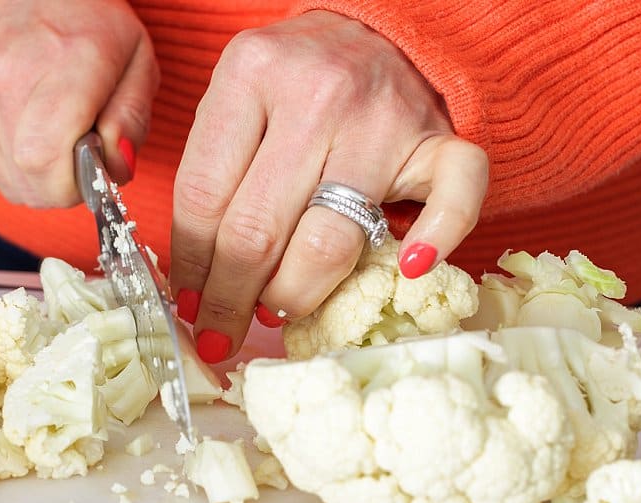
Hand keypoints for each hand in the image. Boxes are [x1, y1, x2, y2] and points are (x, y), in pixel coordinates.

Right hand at [0, 0, 158, 206]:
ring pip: (2, 181)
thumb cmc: (87, 26)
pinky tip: (19, 130)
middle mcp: (4, 74)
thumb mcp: (137, 64)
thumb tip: (115, 166)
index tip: (88, 171)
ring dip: (31, 177)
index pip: (46, 162)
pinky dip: (4, 164)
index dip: (72, 186)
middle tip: (73, 154)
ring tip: (46, 135)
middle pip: (26, 180)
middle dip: (58, 185)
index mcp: (63, 62)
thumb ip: (131, 121)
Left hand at [170, 11, 487, 361]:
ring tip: (277, 311)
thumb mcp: (239, 103)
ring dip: (296, 296)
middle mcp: (317, 94)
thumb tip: (194, 284)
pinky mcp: (442, 142)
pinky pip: (453, 201)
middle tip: (220, 335)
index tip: (187, 305)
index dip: (190, 267)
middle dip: (230, 300)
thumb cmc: (299, 83)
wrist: (381, 30)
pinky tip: (409, 271)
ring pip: (329, 242)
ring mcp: (385, 120)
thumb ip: (215, 175)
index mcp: (251, 73)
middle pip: (258, 231)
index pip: (202, 197)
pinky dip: (436, 242)